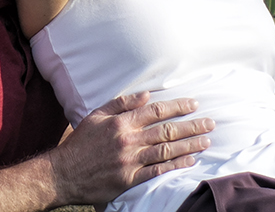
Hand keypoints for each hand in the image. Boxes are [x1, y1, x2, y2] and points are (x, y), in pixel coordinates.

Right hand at [47, 92, 212, 205]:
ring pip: (167, 150)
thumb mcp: (96, 115)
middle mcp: (128, 140)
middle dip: (192, 125)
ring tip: (206, 141)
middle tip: (210, 123)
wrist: (64, 172)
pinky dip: (176, 166)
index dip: (178, 106)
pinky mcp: (130, 179)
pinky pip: (158, 171)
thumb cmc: (80, 143)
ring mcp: (130, 160)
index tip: (194, 104)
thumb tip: (145, 94)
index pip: (156, 110)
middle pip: (167, 130)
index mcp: (121, 122)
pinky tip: (190, 161)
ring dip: (189, 145)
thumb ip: (120, 103)